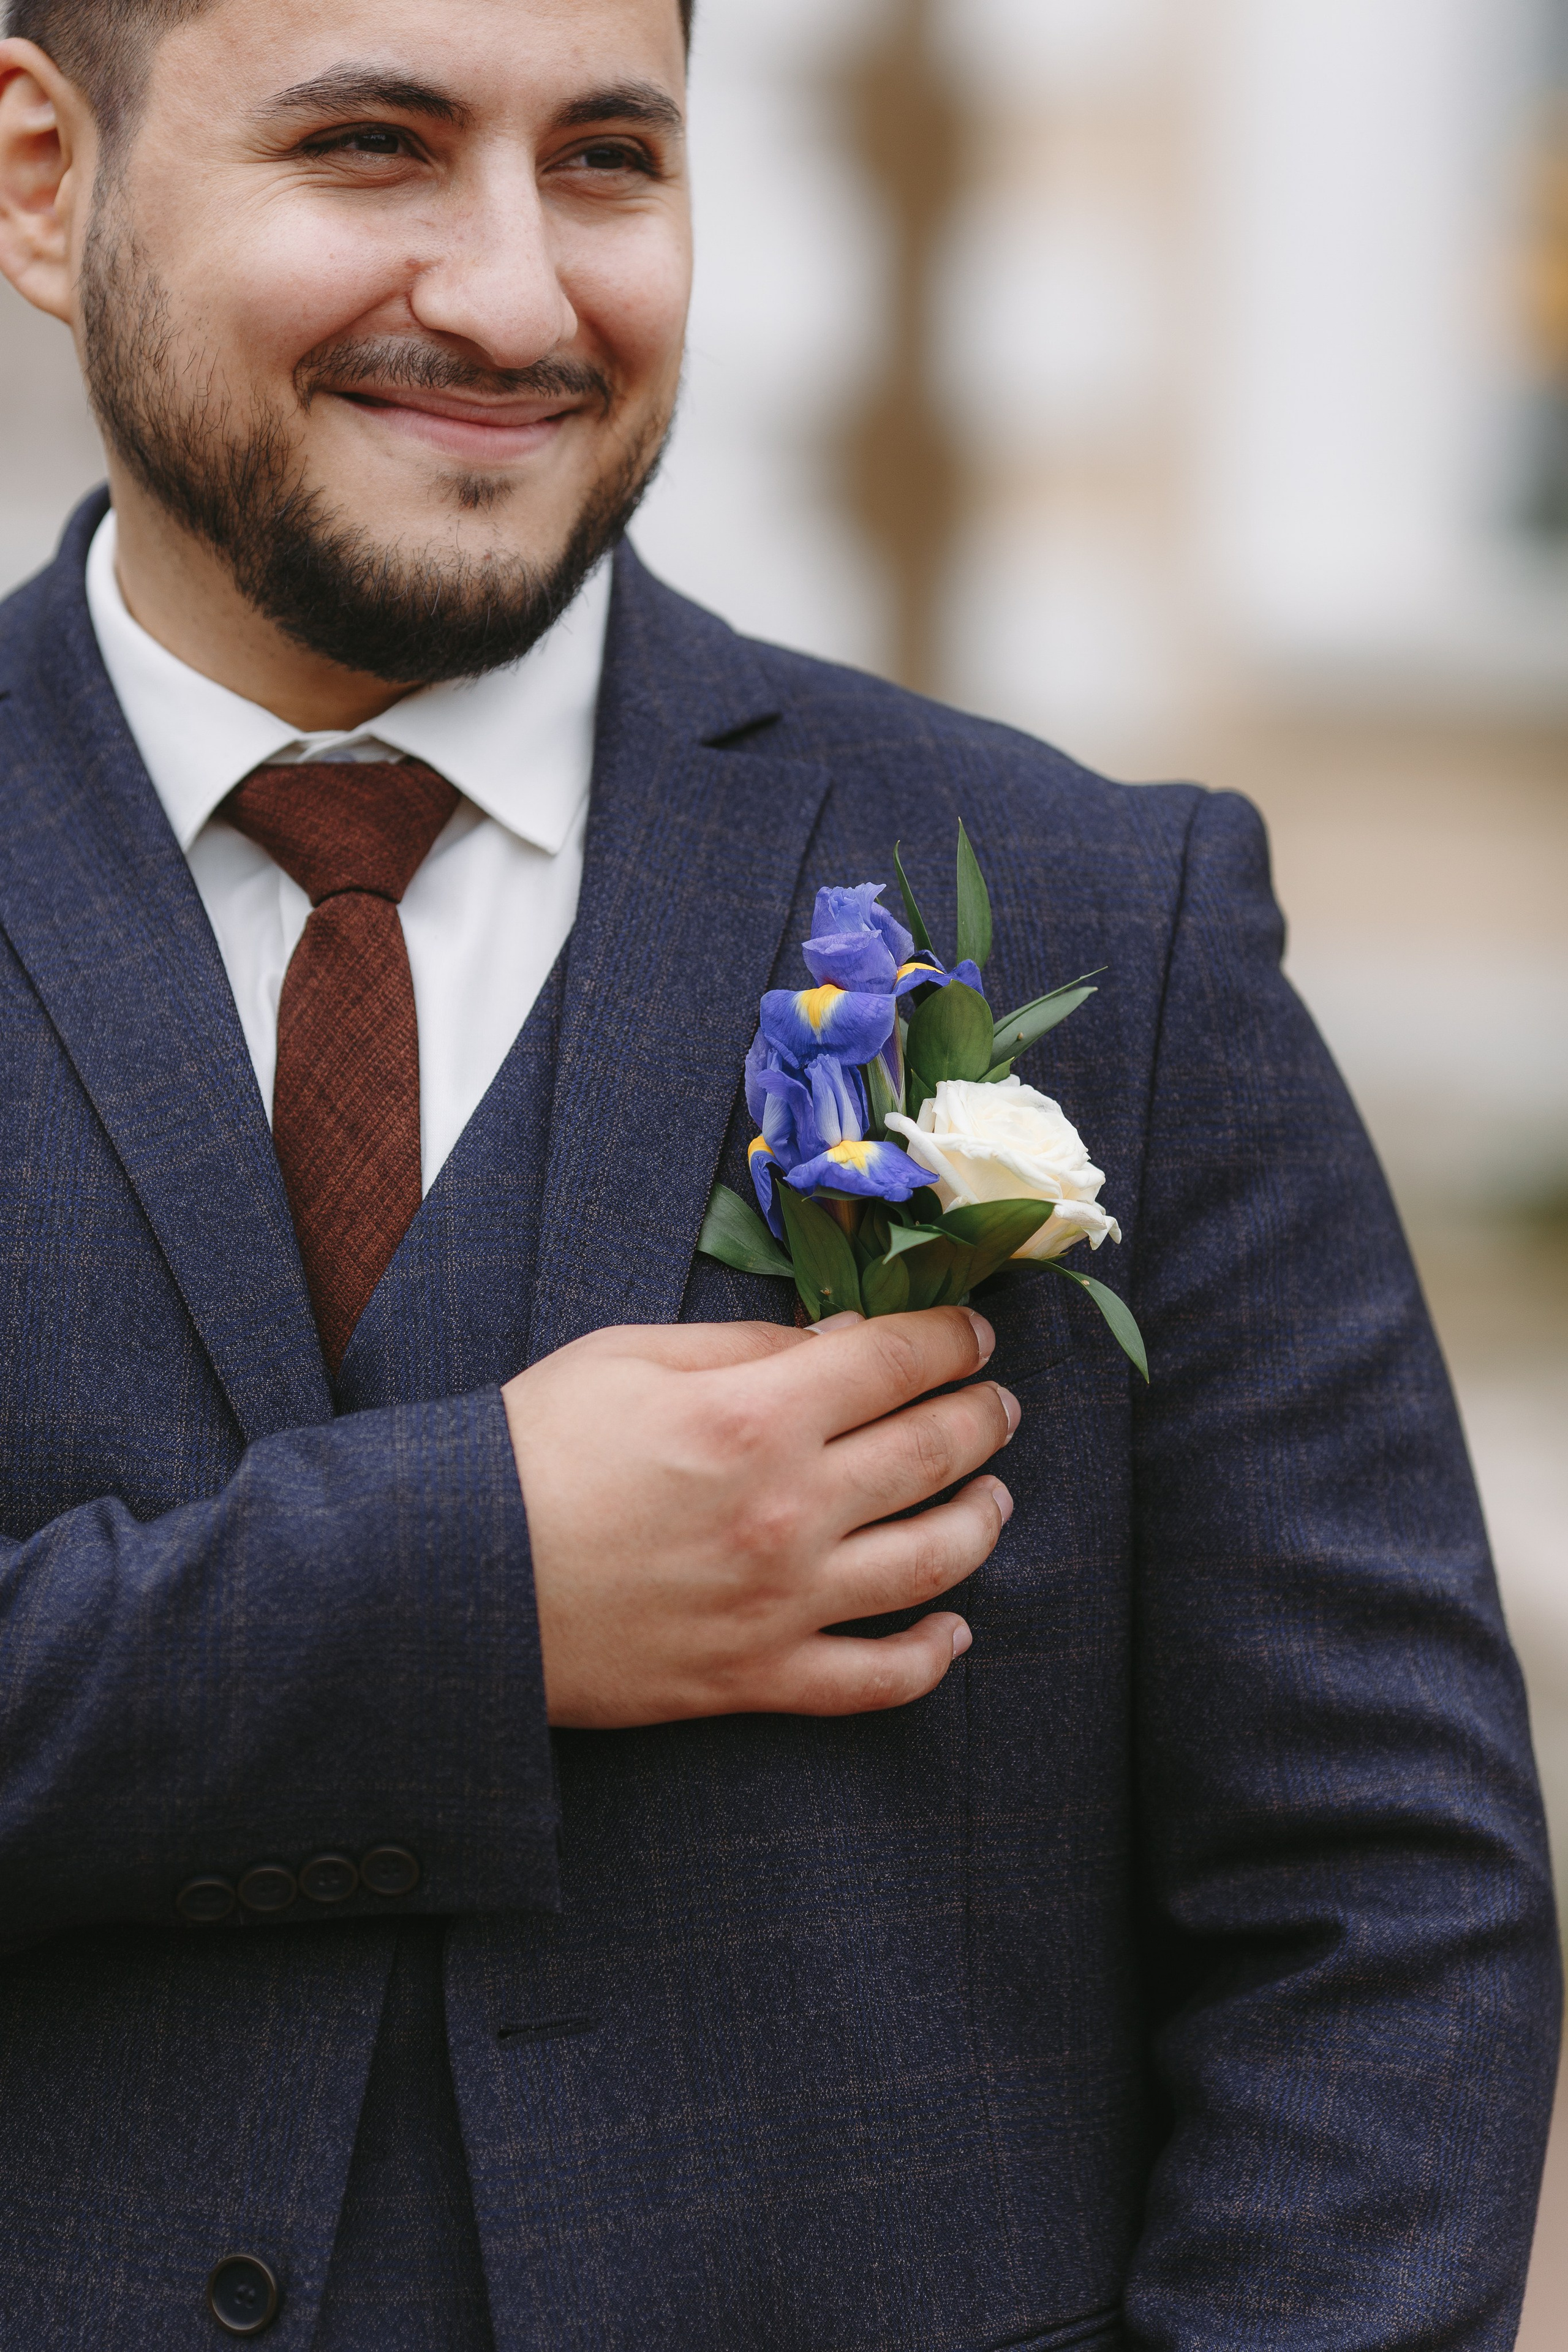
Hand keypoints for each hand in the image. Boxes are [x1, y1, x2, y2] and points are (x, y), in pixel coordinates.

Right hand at [502, 1307, 1018, 1728]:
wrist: (455, 1581)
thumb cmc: (531, 1452)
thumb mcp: (630, 1357)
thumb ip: (749, 1344)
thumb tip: (844, 1342)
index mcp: (756, 1415)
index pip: (897, 1362)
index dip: (950, 1338)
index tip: (972, 1333)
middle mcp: (790, 1509)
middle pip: (932, 1452)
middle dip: (982, 1417)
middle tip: (997, 1404)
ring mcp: (781, 1602)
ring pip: (933, 1561)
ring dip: (982, 1520)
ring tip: (995, 1496)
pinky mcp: (756, 1676)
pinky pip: (876, 1679)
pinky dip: (930, 1655)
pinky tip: (954, 1629)